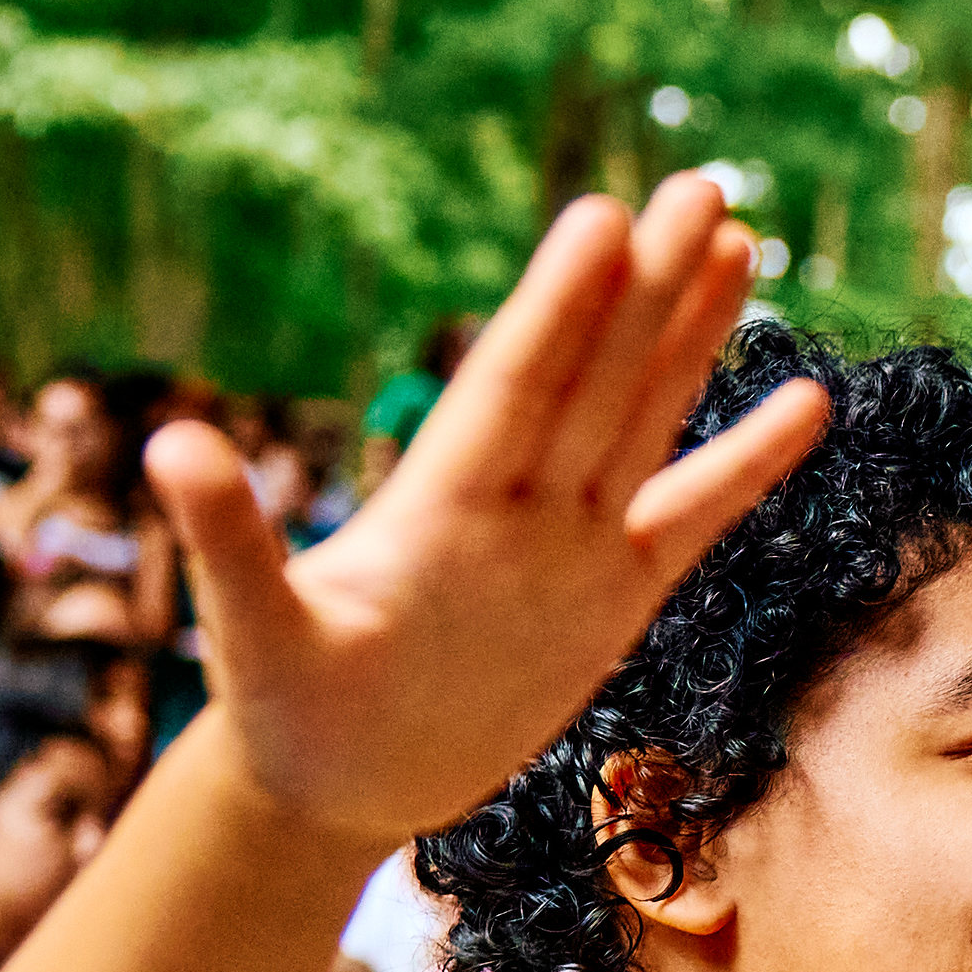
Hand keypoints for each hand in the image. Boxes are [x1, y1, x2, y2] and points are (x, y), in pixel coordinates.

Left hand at [155, 176, 804, 843]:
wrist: (332, 785)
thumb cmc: (281, 711)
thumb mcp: (251, 630)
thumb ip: (225, 538)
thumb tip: (167, 443)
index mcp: (439, 501)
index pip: (513, 386)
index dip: (559, 308)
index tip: (602, 219)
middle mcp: (512, 503)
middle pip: (594, 375)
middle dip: (648, 286)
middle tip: (700, 185)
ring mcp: (567, 546)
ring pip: (642, 418)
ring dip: (690, 336)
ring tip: (739, 244)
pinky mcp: (609, 600)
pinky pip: (689, 518)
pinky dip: (743, 465)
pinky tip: (804, 403)